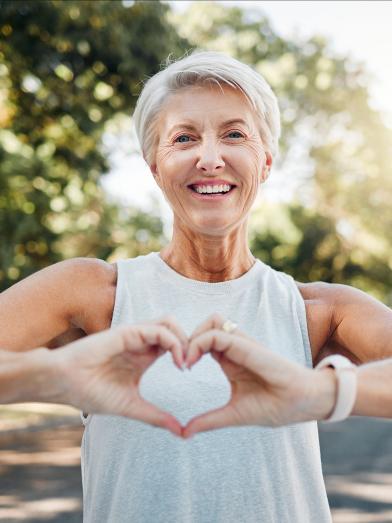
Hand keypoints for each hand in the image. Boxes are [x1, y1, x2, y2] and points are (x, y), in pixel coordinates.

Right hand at [52, 317, 187, 436]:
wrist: (64, 383)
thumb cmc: (91, 392)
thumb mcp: (131, 406)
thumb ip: (156, 416)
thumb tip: (181, 432)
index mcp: (144, 356)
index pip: (174, 344)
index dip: (187, 353)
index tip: (190, 373)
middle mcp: (141, 342)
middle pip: (176, 329)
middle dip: (190, 342)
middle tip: (193, 364)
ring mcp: (135, 336)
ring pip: (169, 323)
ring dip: (183, 339)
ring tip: (185, 362)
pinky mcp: (128, 332)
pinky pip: (158, 330)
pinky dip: (173, 342)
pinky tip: (176, 361)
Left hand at [182, 314, 335, 437]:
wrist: (305, 403)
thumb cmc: (275, 406)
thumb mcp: (234, 414)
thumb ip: (210, 420)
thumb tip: (184, 433)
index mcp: (230, 360)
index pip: (204, 341)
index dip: (188, 349)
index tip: (180, 369)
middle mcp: (235, 348)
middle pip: (205, 325)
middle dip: (187, 338)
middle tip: (179, 362)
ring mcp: (241, 344)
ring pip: (211, 321)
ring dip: (193, 336)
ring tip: (186, 361)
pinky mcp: (247, 345)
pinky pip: (217, 333)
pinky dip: (200, 342)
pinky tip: (192, 362)